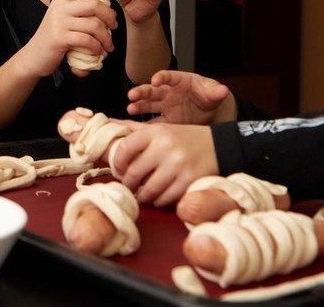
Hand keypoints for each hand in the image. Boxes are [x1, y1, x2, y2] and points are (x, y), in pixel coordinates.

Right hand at [19, 0, 118, 77]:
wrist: (33, 57)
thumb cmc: (51, 37)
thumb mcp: (61, 17)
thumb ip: (75, 7)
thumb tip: (96, 0)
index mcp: (62, 0)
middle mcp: (60, 8)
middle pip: (93, 4)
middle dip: (109, 15)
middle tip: (114, 25)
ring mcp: (60, 23)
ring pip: (93, 25)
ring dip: (106, 37)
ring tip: (108, 45)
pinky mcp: (60, 38)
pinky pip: (87, 40)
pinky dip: (96, 47)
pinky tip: (98, 51)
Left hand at [56, 111, 218, 206]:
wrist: (219, 146)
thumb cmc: (182, 138)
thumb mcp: (160, 128)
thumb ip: (133, 128)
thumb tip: (105, 122)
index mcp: (155, 132)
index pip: (124, 148)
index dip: (116, 163)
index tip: (118, 170)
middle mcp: (165, 147)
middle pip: (134, 173)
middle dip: (128, 184)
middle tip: (128, 186)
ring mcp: (178, 165)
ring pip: (149, 189)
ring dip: (142, 196)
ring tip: (141, 194)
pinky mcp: (189, 181)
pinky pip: (165, 198)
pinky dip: (158, 201)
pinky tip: (158, 196)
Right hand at [127, 70, 236, 123]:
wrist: (213, 114)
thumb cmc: (211, 97)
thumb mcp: (214, 93)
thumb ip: (215, 92)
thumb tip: (222, 90)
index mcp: (180, 81)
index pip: (168, 76)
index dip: (161, 77)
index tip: (155, 80)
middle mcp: (169, 93)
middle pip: (152, 90)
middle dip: (141, 92)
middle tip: (132, 95)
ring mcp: (166, 107)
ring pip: (149, 105)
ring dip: (138, 107)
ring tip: (130, 109)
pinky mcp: (167, 121)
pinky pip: (154, 123)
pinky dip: (144, 125)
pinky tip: (135, 128)